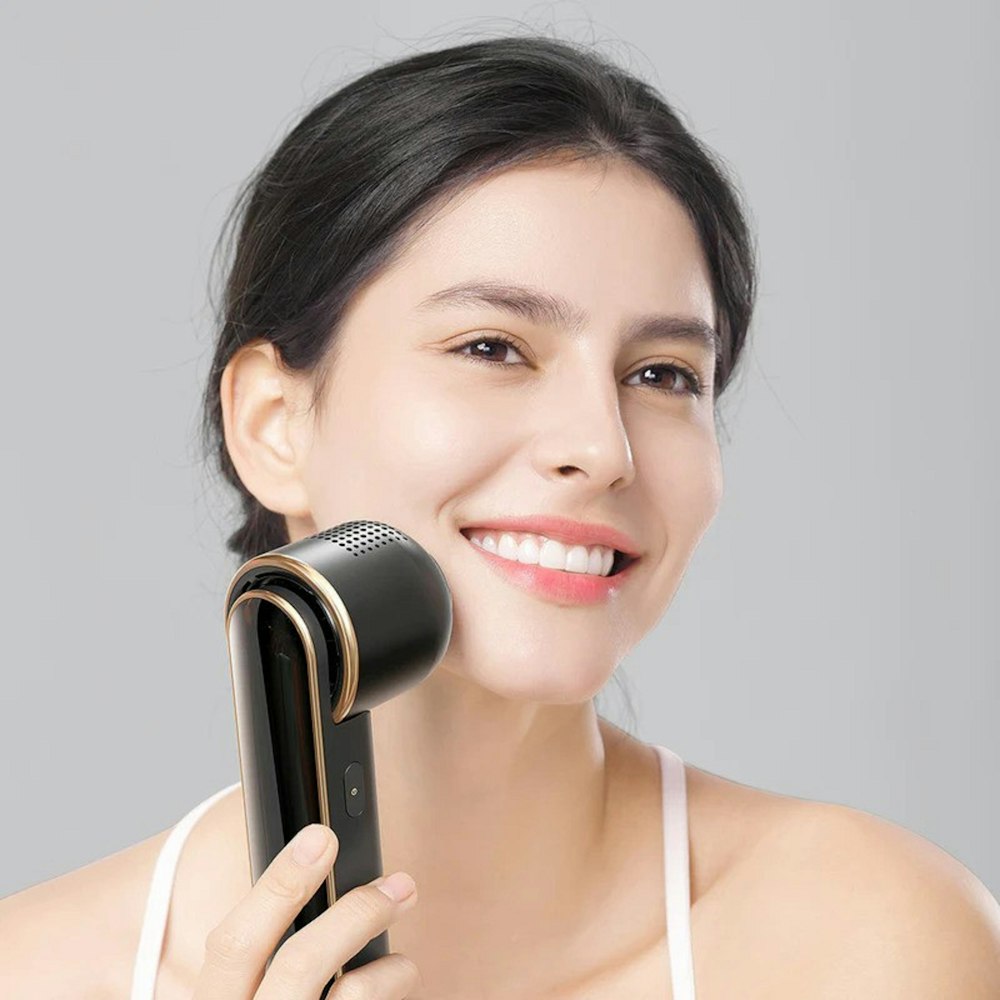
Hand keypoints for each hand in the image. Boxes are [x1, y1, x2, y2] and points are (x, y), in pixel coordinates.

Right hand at [192, 823, 420, 997]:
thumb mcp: (238, 996)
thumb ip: (257, 959)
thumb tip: (312, 871)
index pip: (234, 942)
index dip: (279, 884)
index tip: (321, 838)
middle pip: (299, 966)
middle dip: (354, 915)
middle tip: (399, 885)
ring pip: (349, 999)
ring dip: (389, 971)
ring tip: (403, 964)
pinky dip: (391, 998)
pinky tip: (395, 991)